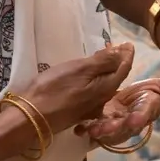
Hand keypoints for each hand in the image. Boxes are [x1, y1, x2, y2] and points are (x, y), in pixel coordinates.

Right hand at [0, 44, 134, 155]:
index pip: (123, 69)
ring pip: (105, 86)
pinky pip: (94, 92)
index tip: (128, 44)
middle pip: (115, 78)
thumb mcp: (80, 69)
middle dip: (119, 63)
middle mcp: (103, 100)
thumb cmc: (55, 89)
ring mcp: (90, 107)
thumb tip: (123, 51)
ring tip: (104, 57)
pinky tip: (88, 76)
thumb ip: (103, 61)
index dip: (126, 55)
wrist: (31, 117)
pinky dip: (95, 80)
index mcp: (106, 88)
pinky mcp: (78, 111)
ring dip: (107, 71)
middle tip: (118, 48)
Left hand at [79, 78, 159, 143]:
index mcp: (146, 112)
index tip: (134, 119)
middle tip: (103, 127)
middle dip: (113, 129)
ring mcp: (116, 125)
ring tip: (89, 129)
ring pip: (108, 132)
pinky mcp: (103, 124)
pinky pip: (95, 129)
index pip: (144, 115)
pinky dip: (86, 129)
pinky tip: (79, 128)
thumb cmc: (149, 94)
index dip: (139, 118)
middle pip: (123, 129)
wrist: (134, 101)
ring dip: (99, 131)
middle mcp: (131, 123)